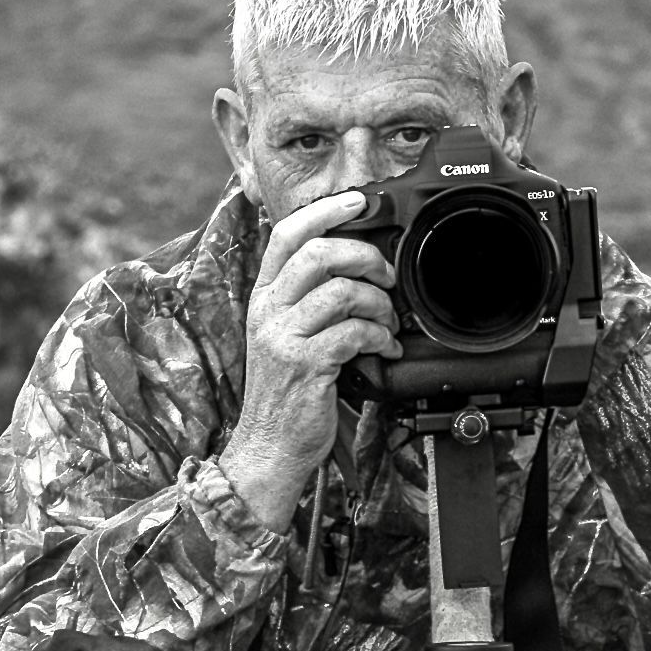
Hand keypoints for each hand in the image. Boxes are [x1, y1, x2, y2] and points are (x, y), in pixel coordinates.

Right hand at [218, 190, 401, 531]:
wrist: (269, 448)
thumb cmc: (287, 394)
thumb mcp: (286, 337)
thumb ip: (308, 302)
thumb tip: (353, 271)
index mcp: (263, 298)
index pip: (286, 235)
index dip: (324, 211)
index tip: (357, 201)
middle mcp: (267, 312)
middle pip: (318, 253)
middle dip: (364, 255)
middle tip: (386, 275)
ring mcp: (283, 338)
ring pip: (340, 291)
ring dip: (378, 303)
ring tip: (387, 321)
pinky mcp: (305, 365)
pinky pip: (353, 332)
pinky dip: (380, 336)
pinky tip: (385, 348)